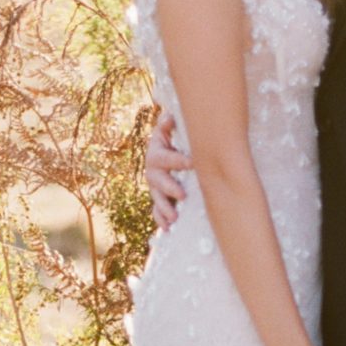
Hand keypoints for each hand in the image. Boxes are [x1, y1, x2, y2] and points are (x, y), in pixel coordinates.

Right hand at [146, 112, 192, 229]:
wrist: (176, 149)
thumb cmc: (180, 136)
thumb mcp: (174, 128)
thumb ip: (170, 123)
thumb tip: (169, 116)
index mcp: (157, 150)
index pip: (163, 156)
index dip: (176, 160)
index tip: (192, 163)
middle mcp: (153, 169)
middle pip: (157, 180)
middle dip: (169, 187)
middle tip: (182, 195)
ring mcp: (156, 185)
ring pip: (157, 198)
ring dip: (164, 208)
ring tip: (174, 218)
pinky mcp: (160, 198)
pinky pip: (157, 211)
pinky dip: (161, 220)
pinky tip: (168, 229)